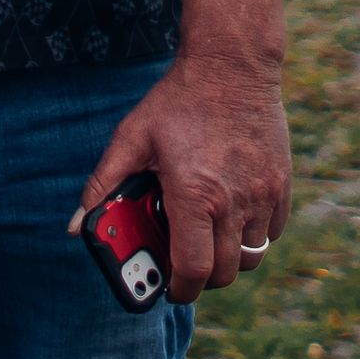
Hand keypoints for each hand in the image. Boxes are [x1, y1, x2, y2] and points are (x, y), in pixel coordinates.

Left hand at [71, 52, 291, 303]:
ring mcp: (263, 196)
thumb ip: (103, 185)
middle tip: (182, 264)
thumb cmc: (177, 104)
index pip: (192, 269)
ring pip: (251, 257)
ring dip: (227, 258)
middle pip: (224, 272)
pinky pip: (269, 233)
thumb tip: (78, 226)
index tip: (168, 290)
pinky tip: (229, 216)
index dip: (179, 289)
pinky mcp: (281, 186)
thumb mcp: (130, 139)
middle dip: (201, 278)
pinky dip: (251, 236)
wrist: (232, 67)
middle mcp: (234, 202)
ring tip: (205, 238)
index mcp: (193, 196)